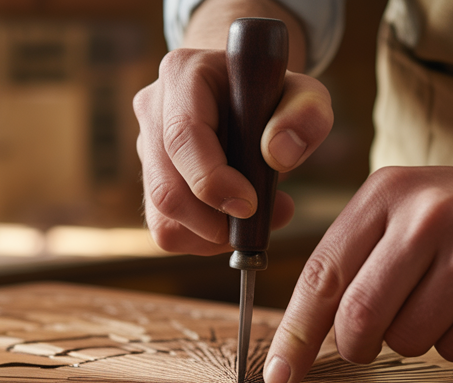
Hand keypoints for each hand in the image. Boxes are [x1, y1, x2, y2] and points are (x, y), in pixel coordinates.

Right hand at [133, 48, 332, 254]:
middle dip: (214, 221)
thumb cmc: (273, 93)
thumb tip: (279, 156)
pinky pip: (166, 228)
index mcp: (183, 74)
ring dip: (212, 234)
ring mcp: (146, 148)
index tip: (250, 205)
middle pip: (166, 189)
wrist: (243, 93)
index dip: (213, 180)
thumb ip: (306, 116)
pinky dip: (204, 238)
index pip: (183, 137)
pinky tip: (234, 221)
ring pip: (163, 217)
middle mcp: (153, 110)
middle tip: (258, 221)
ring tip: (254, 219)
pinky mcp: (150, 181)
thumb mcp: (305, 93)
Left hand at [261, 163, 452, 382]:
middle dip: (357, 345)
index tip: (279, 376)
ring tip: (440, 303)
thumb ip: (348, 262)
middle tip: (370, 343)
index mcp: (386, 193)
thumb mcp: (398, 212)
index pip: (323, 274)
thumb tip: (294, 342)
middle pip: (361, 314)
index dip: (297, 333)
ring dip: (414, 339)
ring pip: (408, 338)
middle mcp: (429, 214)